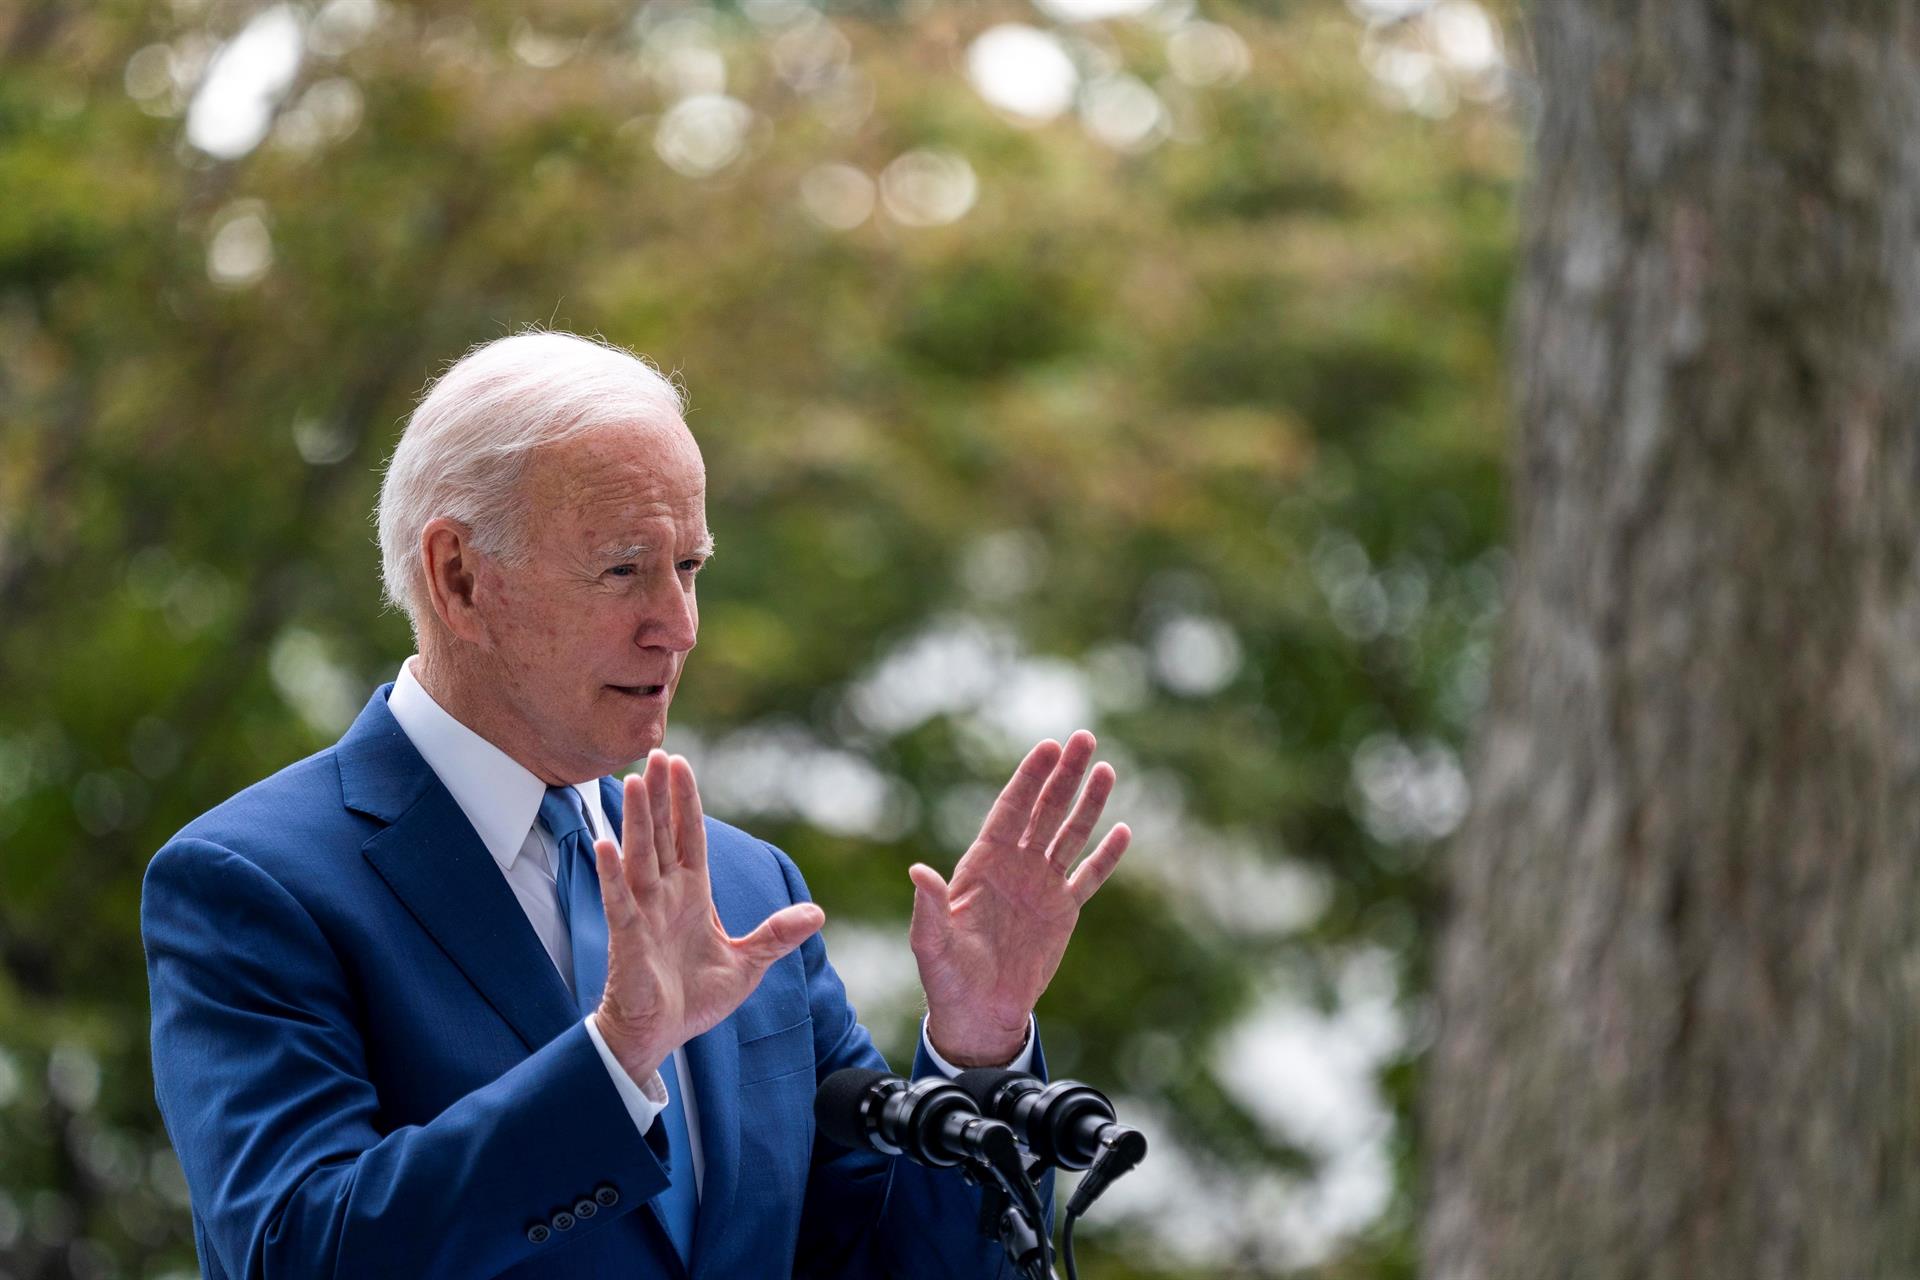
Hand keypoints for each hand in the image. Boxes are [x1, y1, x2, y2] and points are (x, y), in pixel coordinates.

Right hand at [591, 750, 824, 1081]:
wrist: (661, 1036)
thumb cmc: (694, 998)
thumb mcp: (747, 963)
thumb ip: (777, 935)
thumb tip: (816, 914)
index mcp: (693, 895)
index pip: (689, 837)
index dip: (686, 801)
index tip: (680, 764)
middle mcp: (665, 896)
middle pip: (662, 834)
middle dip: (661, 795)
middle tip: (655, 752)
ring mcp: (643, 914)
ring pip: (639, 856)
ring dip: (637, 820)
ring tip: (634, 781)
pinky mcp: (627, 938)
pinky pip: (617, 900)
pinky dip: (611, 874)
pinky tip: (605, 844)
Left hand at [909, 730, 1130, 1066]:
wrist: (978, 1012)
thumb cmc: (947, 977)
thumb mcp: (932, 943)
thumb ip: (929, 906)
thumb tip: (917, 871)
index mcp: (983, 863)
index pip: (1010, 810)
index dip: (1028, 779)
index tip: (1047, 747)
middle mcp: (1016, 866)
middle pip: (1045, 810)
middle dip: (1064, 775)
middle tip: (1084, 738)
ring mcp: (1042, 886)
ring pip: (1070, 835)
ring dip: (1088, 803)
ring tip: (1106, 769)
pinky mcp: (1063, 911)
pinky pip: (1089, 877)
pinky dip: (1106, 857)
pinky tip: (1123, 831)